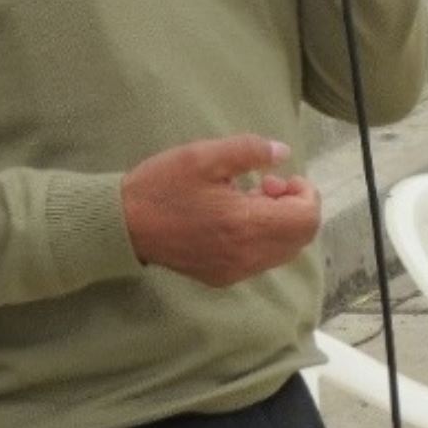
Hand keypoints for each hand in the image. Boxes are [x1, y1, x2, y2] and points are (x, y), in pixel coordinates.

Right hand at [121, 135, 321, 287]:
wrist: (121, 225)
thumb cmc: (162, 186)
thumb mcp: (205, 156)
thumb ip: (250, 150)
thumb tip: (283, 152)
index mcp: (244, 226)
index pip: (306, 221)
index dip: (306, 194)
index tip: (282, 177)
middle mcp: (245, 256)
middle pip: (300, 238)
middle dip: (294, 207)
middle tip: (266, 185)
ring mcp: (233, 271)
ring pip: (283, 251)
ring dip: (279, 223)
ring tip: (249, 198)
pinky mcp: (221, 277)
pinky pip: (261, 260)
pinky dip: (263, 238)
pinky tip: (236, 217)